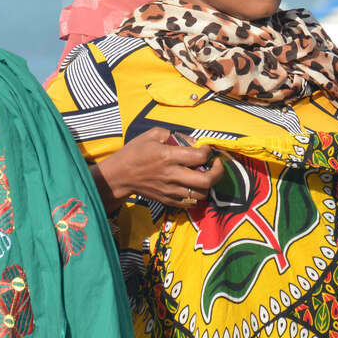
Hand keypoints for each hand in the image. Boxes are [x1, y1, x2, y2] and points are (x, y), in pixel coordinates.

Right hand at [91, 127, 224, 211]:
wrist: (119, 176)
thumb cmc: (135, 152)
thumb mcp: (152, 134)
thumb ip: (175, 135)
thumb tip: (193, 142)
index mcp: (168, 156)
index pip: (199, 156)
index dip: (209, 151)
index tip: (207, 148)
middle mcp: (172, 175)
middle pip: (206, 180)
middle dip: (218, 172)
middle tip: (217, 164)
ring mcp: (170, 191)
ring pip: (201, 194)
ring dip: (208, 184)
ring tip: (205, 174)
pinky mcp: (168, 201)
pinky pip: (190, 203)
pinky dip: (197, 194)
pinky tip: (193, 185)